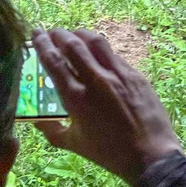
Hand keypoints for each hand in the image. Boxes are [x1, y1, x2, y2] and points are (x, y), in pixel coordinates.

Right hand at [32, 28, 183, 186]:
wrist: (151, 154)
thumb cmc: (109, 153)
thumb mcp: (74, 144)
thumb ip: (51, 129)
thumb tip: (34, 119)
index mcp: (76, 98)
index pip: (54, 61)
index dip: (42, 43)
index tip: (35, 32)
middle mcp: (96, 81)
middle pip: (73, 45)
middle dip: (60, 34)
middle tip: (53, 32)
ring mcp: (119, 76)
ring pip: (97, 42)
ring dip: (81, 34)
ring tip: (74, 34)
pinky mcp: (137, 76)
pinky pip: (115, 55)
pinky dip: (102, 50)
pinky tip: (99, 53)